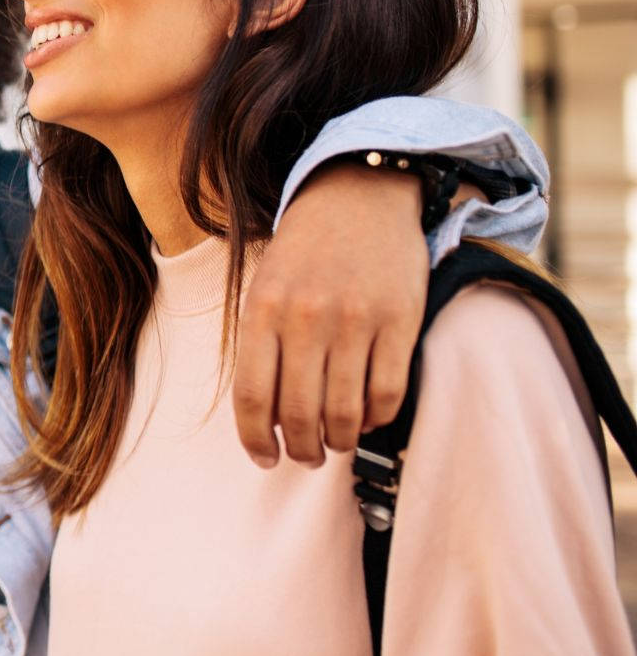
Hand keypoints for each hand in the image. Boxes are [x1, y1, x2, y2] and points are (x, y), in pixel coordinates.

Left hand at [235, 163, 425, 467]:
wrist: (358, 198)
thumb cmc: (304, 253)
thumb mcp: (264, 289)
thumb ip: (262, 347)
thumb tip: (266, 419)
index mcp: (263, 310)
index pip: (254, 397)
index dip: (256, 440)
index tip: (265, 458)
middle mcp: (307, 318)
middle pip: (299, 414)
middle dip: (301, 449)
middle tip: (305, 456)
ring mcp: (357, 322)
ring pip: (345, 413)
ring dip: (338, 442)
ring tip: (334, 443)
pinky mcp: (401, 322)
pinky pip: (388, 394)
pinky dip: (375, 418)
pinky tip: (365, 417)